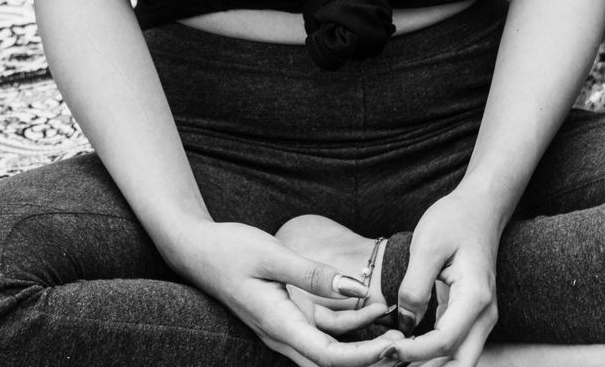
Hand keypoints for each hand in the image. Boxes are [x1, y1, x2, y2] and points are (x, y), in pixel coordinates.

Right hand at [171, 219, 403, 366]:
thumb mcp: (271, 255)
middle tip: (407, 342)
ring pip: (330, 349)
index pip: (330, 358)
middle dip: (370, 359)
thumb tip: (353, 288)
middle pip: (333, 363)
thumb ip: (312, 273)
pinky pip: (323, 331)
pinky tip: (369, 307)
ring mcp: (285, 328)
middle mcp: (283, 336)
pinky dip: (348, 324)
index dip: (365, 358)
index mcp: (279, 326)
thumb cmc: (230, 249)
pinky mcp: (287, 317)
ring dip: (362, 342)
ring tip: (396, 323)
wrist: (198, 250)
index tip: (395, 344)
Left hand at [393, 188, 501, 366]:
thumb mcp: (427, 245)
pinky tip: (405, 350)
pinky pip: (454, 345)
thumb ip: (414, 287)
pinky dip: (432, 354)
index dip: (413, 352)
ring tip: (393, 359)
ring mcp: (480, 317)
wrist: (480, 207)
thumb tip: (404, 324)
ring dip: (428, 365)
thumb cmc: (454, 219)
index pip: (444, 342)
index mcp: (475, 297)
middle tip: (389, 363)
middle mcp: (484, 314)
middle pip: (460, 364)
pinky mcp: (470, 315)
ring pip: (458, 360)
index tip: (385, 349)